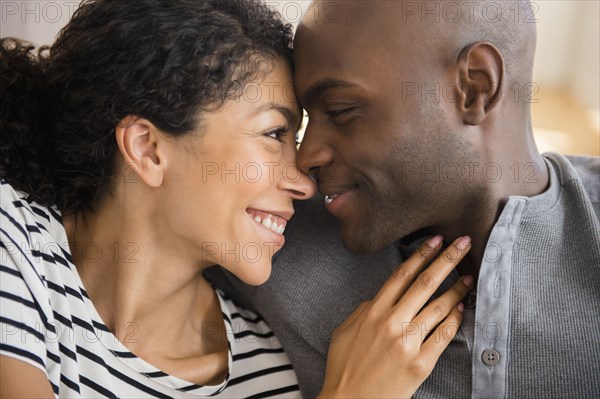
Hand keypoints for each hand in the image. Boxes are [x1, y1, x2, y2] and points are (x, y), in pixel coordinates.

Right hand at [318, 235, 473, 398]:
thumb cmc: (344, 367)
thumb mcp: (344, 331)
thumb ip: (363, 310)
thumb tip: (381, 298)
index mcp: (372, 312)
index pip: (401, 275)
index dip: (420, 255)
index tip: (435, 240)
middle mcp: (391, 322)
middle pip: (424, 283)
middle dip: (447, 260)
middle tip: (463, 243)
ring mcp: (407, 343)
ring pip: (438, 307)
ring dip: (457, 289)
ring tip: (469, 277)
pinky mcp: (420, 363)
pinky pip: (443, 335)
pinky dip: (455, 319)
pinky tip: (462, 309)